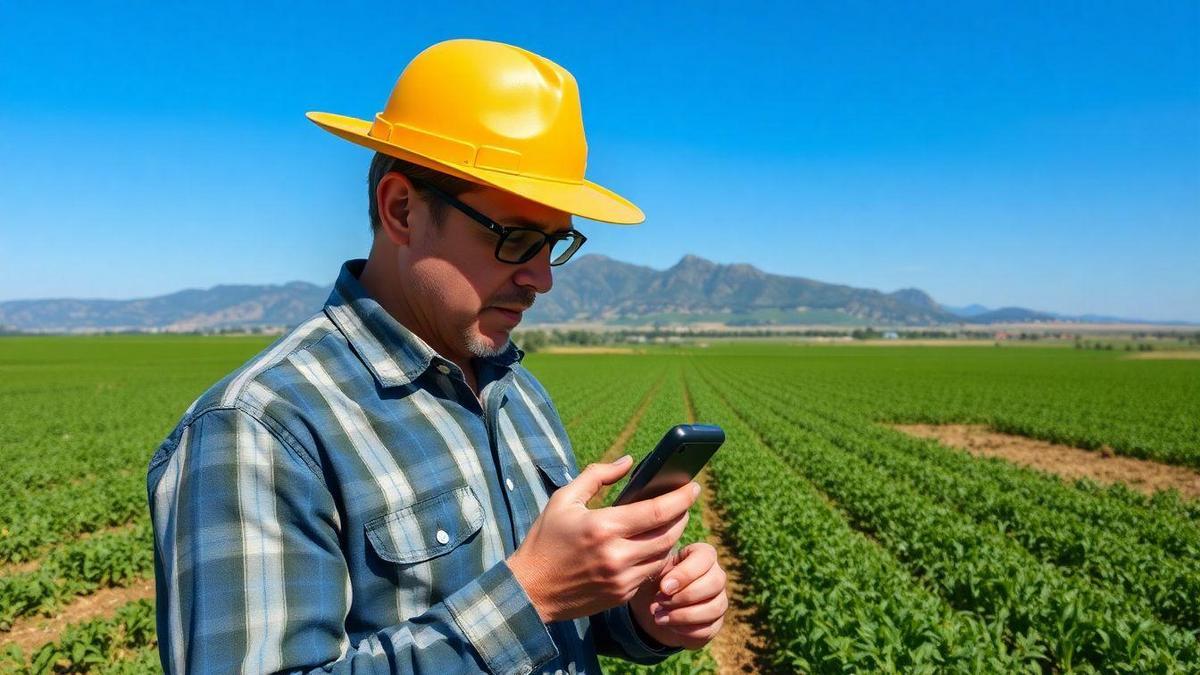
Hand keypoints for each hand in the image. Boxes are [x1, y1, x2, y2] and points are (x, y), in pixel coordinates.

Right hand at [507, 455, 698, 622]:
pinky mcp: (622, 595)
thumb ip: (597, 476)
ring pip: (664, 555)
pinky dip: (657, 556)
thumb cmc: (545, 540)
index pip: (656, 511)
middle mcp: (616, 555)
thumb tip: (629, 461)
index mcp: (602, 527)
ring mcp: (621, 579)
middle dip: (682, 516)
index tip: (693, 486)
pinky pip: (651, 573)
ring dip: (672, 537)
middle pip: (669, 534)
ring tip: (670, 521)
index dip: (680, 498)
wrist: (529, 590)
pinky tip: (653, 544)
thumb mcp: (564, 500)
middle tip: (684, 502)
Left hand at [629, 542, 727, 648]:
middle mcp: (717, 575)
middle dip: (684, 596)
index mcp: (703, 555)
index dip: (685, 574)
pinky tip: (669, 625)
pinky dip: (685, 630)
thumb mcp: (655, 570)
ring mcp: (720, 600)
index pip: (705, 557)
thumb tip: (667, 588)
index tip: (663, 588)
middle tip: (659, 601)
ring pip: (714, 608)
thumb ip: (661, 571)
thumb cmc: (657, 580)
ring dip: (683, 615)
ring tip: (659, 616)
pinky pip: (708, 628)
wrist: (655, 606)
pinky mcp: (716, 623)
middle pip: (715, 583)